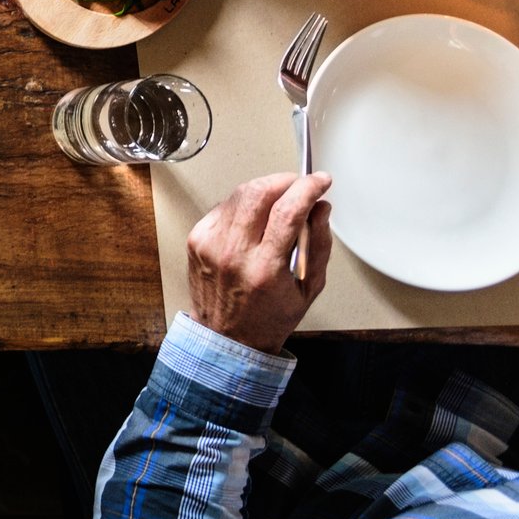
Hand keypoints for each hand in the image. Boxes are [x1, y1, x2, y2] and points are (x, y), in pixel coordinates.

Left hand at [185, 172, 331, 354]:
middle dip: (285, 180)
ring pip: (240, 194)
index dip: (307, 188)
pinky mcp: (197, 239)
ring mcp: (210, 244)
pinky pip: (224, 207)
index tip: (320, 181)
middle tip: (301, 185)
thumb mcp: (309, 289)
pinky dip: (244, 204)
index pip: (288, 211)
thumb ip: (319, 245)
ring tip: (282, 200)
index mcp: (264, 268)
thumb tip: (321, 209)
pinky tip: (256, 216)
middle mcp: (232, 252)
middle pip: (258, 192)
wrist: (225, 337)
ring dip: (266, 188)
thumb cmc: (268, 318)